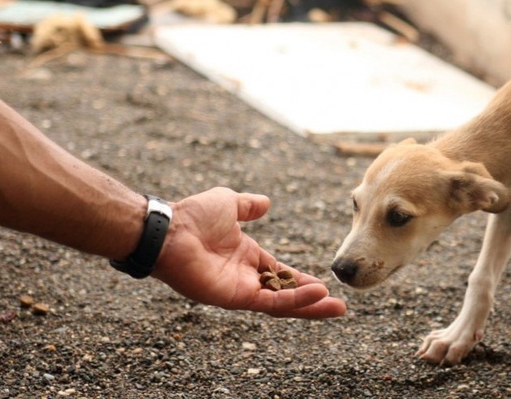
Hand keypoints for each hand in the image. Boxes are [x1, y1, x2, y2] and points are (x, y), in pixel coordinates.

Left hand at [151, 187, 346, 318]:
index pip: (281, 274)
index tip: (325, 284)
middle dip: (312, 301)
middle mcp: (245, 277)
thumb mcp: (229, 203)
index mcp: (246, 257)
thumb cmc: (193, 215)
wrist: (171, 229)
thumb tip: (266, 203)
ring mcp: (240, 290)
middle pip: (286, 294)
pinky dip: (294, 300)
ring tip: (337, 307)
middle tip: (339, 306)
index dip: (302, 280)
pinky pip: (271, 302)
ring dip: (310, 305)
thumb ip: (248, 206)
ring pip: (282, 304)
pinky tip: (317, 295)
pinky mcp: (235, 297)